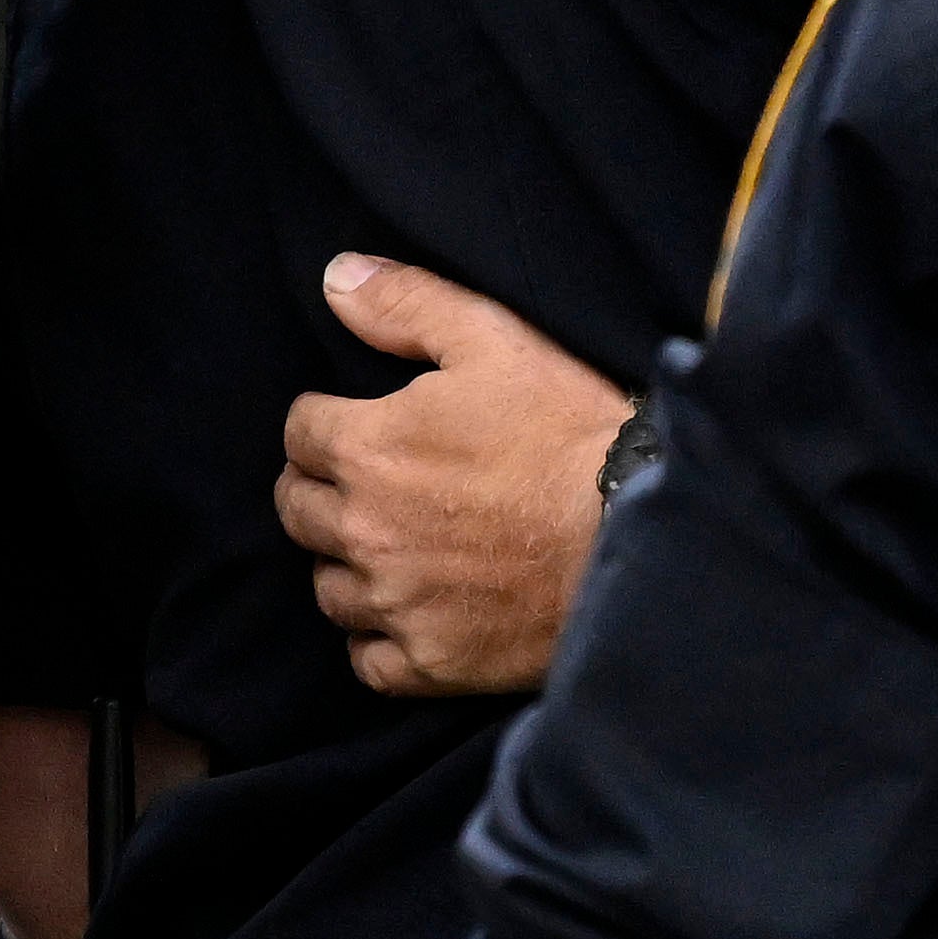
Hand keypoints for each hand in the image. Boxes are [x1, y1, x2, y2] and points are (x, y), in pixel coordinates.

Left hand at [276, 253, 631, 697]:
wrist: (639, 532)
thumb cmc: (568, 432)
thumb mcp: (494, 339)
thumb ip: (404, 304)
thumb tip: (334, 278)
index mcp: (366, 448)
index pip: (300, 432)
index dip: (329, 423)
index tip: (365, 426)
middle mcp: (364, 530)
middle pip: (298, 509)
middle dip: (325, 490)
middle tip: (373, 484)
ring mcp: (394, 602)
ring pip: (328, 586)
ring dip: (349, 563)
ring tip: (394, 546)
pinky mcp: (429, 660)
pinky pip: (368, 659)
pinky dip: (379, 638)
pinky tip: (412, 611)